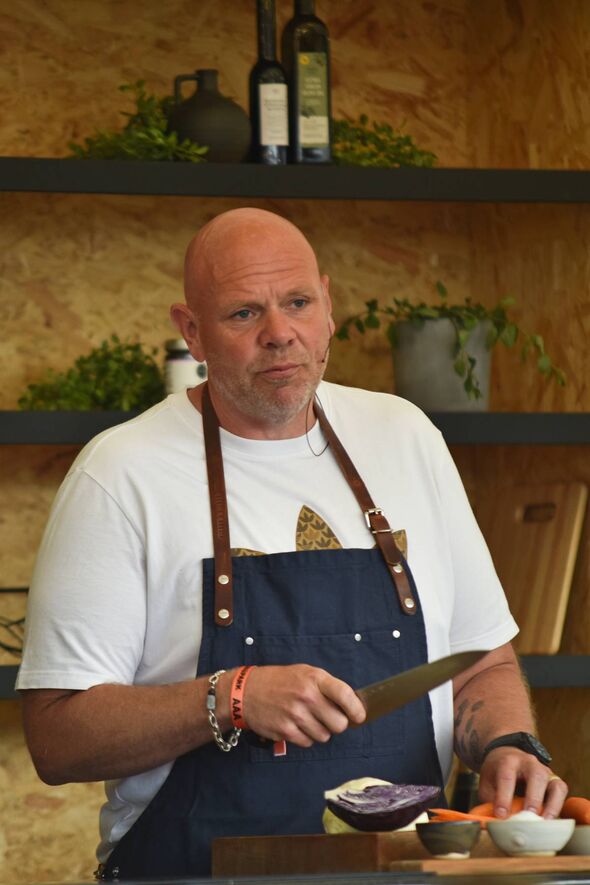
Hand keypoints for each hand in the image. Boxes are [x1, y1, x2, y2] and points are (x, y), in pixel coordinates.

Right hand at [242, 664, 365, 747]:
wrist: (245, 692)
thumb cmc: (279, 681)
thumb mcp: (304, 673)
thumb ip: (326, 687)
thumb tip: (351, 706)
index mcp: (314, 678)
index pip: (345, 695)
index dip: (356, 709)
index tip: (359, 716)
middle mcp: (307, 696)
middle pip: (339, 724)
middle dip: (337, 724)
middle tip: (327, 718)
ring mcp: (296, 715)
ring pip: (325, 736)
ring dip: (320, 731)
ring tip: (306, 719)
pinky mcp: (286, 731)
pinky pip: (308, 742)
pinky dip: (305, 737)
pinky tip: (295, 725)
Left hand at [478, 747, 567, 818]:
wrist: (507, 756)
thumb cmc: (496, 773)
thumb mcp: (487, 784)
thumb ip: (490, 802)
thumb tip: (493, 824)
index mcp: (508, 761)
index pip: (507, 777)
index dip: (504, 798)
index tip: (501, 816)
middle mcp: (529, 763)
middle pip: (536, 776)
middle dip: (533, 798)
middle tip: (529, 817)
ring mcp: (544, 771)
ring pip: (555, 784)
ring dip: (552, 805)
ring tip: (545, 823)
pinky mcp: (554, 780)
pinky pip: (561, 791)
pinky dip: (558, 806)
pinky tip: (551, 820)